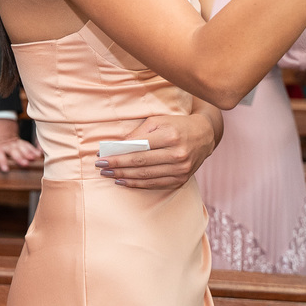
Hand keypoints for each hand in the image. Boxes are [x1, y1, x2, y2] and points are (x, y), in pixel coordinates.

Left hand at [0, 118, 41, 171]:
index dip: (2, 161)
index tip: (6, 168)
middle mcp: (5, 145)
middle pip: (13, 152)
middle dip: (19, 158)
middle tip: (24, 163)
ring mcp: (13, 142)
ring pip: (21, 148)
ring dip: (28, 154)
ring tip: (34, 159)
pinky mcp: (18, 140)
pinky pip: (26, 144)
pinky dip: (32, 149)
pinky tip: (38, 154)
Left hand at [95, 112, 216, 190]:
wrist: (205, 135)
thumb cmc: (176, 125)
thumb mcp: (157, 121)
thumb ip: (138, 134)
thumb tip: (117, 147)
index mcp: (170, 136)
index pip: (138, 148)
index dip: (118, 154)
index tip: (101, 156)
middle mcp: (177, 154)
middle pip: (141, 163)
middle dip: (118, 166)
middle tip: (101, 168)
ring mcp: (181, 169)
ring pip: (146, 176)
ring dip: (125, 176)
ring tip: (109, 175)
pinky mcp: (182, 179)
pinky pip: (155, 184)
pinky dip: (138, 184)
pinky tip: (124, 181)